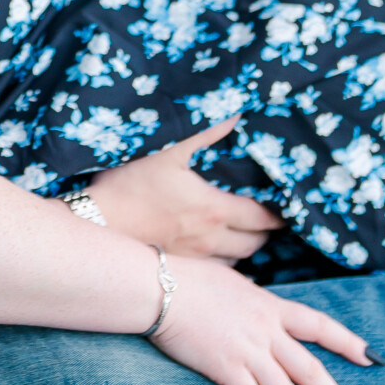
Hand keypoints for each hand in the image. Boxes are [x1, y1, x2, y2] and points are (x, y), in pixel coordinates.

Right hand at [86, 116, 281, 261]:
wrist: (98, 222)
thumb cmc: (130, 184)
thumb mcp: (168, 150)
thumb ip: (206, 131)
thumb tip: (234, 112)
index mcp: (214, 209)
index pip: (263, 218)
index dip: (280, 214)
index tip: (287, 207)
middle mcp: (211, 239)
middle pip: (256, 244)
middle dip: (266, 232)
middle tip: (266, 218)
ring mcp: (196, 259)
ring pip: (237, 261)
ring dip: (246, 248)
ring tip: (244, 233)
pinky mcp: (180, 269)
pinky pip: (215, 272)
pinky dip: (224, 261)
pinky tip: (217, 250)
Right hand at [152, 253, 374, 384]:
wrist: (159, 286)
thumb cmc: (188, 280)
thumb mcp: (232, 283)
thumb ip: (251, 301)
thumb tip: (256, 306)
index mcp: (271, 306)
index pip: (320, 325)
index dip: (349, 343)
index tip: (374, 359)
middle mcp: (266, 330)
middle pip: (312, 371)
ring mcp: (247, 349)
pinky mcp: (225, 366)